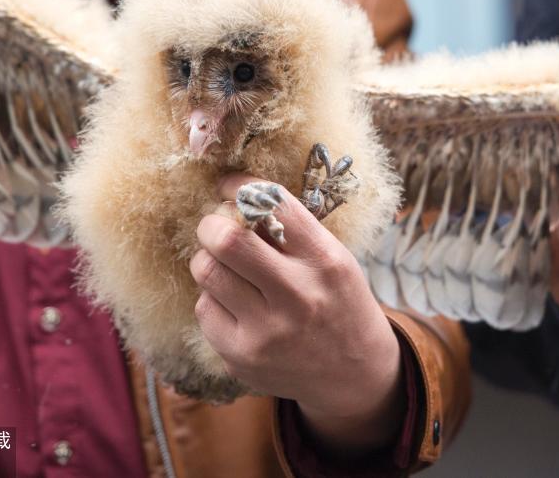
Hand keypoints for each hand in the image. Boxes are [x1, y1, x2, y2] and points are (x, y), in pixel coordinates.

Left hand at [193, 174, 403, 454]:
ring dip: (208, 260)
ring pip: (206, 272)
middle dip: (210, 224)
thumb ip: (291, 231)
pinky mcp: (242, 358)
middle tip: (214, 226)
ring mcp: (267, 333)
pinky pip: (204, 309)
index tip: (229, 185)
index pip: (271, 205)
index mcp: (325, 261)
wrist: (354, 374)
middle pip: (227, 241)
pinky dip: (213, 298)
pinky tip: (235, 304)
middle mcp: (298, 297)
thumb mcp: (333, 259)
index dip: (240, 186)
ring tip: (224, 265)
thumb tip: (233, 195)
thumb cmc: (337, 302)